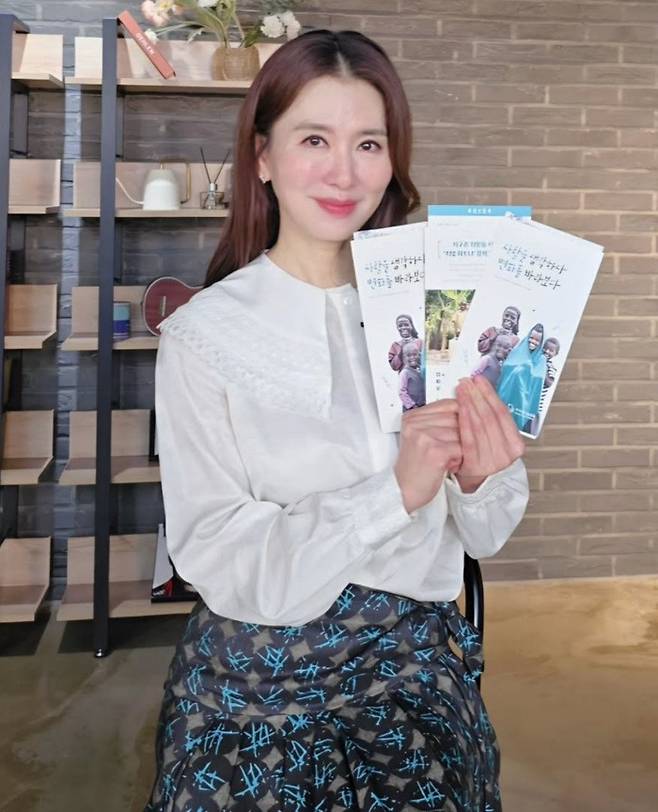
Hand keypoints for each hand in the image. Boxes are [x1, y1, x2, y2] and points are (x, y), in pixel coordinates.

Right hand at [394, 399, 462, 512]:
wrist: (403, 491)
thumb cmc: (414, 467)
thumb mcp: (419, 438)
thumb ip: (436, 423)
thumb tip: (465, 410)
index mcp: (411, 418)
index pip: (447, 404)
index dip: (461, 415)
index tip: (463, 426)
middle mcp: (416, 424)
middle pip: (456, 418)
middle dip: (461, 434)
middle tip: (453, 449)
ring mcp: (425, 437)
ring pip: (462, 433)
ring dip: (461, 448)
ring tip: (450, 459)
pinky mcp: (435, 451)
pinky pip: (462, 448)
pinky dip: (460, 460)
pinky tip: (449, 466)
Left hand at [454, 375, 525, 492]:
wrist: (474, 482)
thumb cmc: (483, 455)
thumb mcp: (494, 437)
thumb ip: (491, 418)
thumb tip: (481, 387)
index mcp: (516, 445)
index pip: (502, 413)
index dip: (490, 394)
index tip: (479, 380)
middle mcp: (507, 454)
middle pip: (490, 418)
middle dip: (477, 396)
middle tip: (467, 382)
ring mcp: (492, 461)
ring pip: (480, 426)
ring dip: (469, 404)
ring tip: (461, 390)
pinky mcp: (476, 466)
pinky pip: (469, 439)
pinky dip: (463, 421)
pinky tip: (458, 409)